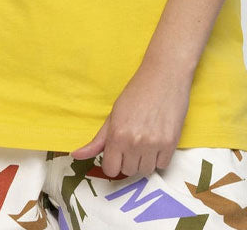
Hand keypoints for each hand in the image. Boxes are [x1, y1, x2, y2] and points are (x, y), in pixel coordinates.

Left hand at [70, 61, 191, 177]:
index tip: (118, 152)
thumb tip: (75, 155)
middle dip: (129, 160)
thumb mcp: (113, 114)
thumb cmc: (137, 92)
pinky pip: (162, 166)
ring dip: (145, 161)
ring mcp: (153, 144)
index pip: (110, 170)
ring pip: (145, 171)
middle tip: (134, 141)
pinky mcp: (171, 144)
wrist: (164, 76)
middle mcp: (134, 142)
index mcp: (116, 135)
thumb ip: (97, 140)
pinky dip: (160, 158)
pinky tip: (158, 140)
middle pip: (128, 171)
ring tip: (147, 141)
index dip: (113, 162)